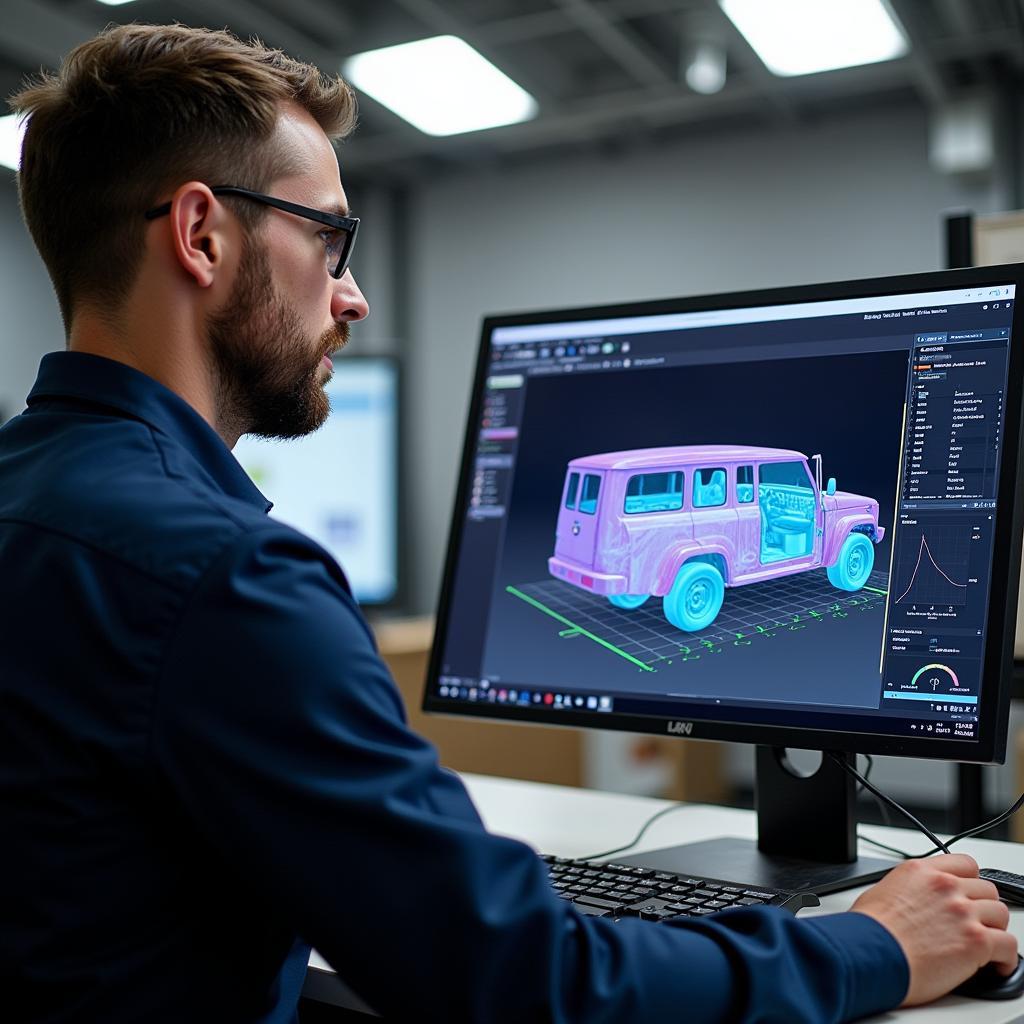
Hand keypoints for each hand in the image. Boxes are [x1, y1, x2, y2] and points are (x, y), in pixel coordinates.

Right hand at [852, 854, 1017, 1005]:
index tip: (969, 894)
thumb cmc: (869, 929)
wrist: (870, 952)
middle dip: (983, 907)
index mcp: (921, 871)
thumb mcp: (880, 892)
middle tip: (977, 923)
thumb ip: (906, 890)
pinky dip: (1006, 958)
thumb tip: (909, 902)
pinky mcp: (976, 941)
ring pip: (1001, 914)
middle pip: (987, 889)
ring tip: (987, 945)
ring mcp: (963, 912)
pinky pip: (1008, 945)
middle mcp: (945, 886)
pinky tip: (998, 965)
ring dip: (995, 929)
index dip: (970, 881)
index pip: (965, 864)